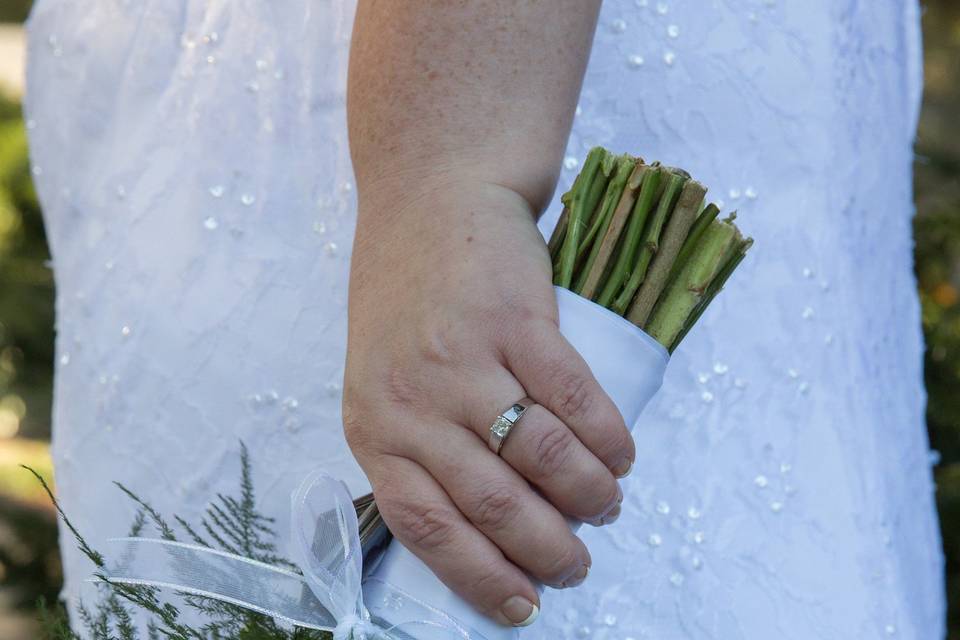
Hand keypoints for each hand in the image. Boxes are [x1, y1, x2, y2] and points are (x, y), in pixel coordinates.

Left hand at [343, 178, 633, 626]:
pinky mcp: (518, 320)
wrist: (432, 203)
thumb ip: (420, 448)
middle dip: (548, 550)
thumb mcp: (384, 381)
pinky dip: (607, 440)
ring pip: (542, 458)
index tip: (524, 607)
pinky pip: (574, 401)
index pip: (427, 526)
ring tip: (606, 507)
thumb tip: (491, 531)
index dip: (481, 576)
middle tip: (577, 564)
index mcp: (374, 427)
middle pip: (493, 504)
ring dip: (589, 498)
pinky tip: (619, 455)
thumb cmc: (409, 304)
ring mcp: (466, 358)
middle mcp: (414, 400)